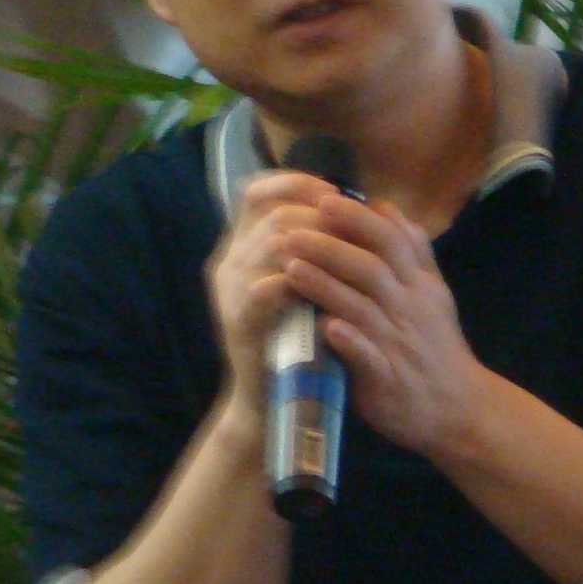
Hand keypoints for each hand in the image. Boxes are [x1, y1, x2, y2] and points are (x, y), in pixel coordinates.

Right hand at [206, 170, 338, 419]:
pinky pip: (263, 289)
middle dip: (319, 213)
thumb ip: (313, 246)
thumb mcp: (301, 283)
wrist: (268, 399)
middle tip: (353, 224)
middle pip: (272, 213)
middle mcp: (229, 262)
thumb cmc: (294, 337)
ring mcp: (230, 292)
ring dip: (316, 243)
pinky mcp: (239, 323)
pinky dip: (298, 282)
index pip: (258, 191)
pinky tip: (325, 284)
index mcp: (242, 246)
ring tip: (348, 248)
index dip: (297, 183)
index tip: (335, 191)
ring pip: (269, 244)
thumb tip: (352, 205)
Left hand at [277, 192, 487, 456]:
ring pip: (362, 307)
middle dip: (329, 246)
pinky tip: (323, 326)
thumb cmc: (435, 347)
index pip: (391, 239)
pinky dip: (347, 340)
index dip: (357, 218)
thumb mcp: (432, 292)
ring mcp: (398, 344)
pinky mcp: (386, 379)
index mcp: (419, 285)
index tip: (323, 200)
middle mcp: (410, 309)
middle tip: (291, 231)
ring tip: (290, 268)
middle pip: (371, 267)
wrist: (459, 409)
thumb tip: (384, 207)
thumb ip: (410, 250)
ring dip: (325, 286)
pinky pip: (366, 356)